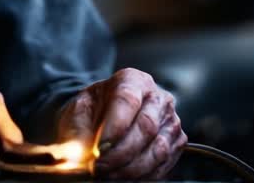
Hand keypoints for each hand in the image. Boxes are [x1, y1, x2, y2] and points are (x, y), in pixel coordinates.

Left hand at [57, 68, 185, 179]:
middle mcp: (157, 97)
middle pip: (146, 126)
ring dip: (130, 169)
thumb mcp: (77, 113)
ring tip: (107, 175)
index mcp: (131, 80)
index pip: (127, 100)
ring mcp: (170, 120)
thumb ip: (79, 132)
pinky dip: (142, 176)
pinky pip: (164, 165)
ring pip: (158, 149)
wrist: (102, 119)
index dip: (114, 127)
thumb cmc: (91, 112)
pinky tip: (122, 176)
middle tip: (98, 168)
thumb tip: (82, 155)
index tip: (98, 149)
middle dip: (120, 153)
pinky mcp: (176, 143)